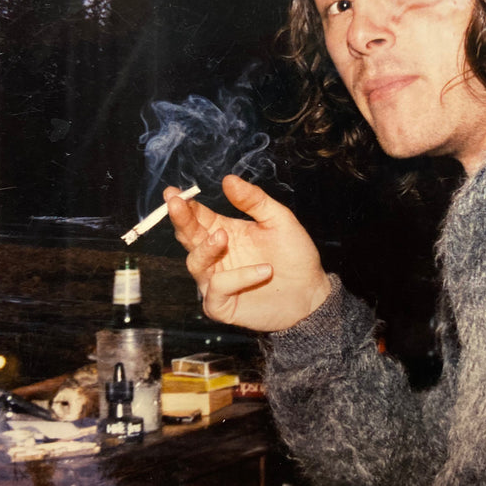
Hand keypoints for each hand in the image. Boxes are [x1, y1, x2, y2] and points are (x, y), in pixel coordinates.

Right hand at [166, 175, 330, 331]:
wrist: (311, 293)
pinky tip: (264, 271)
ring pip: (196, 262)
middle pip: (188, 237)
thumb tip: (228, 179)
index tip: (173, 192)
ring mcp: (216, 282)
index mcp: (224, 232)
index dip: (184, 205)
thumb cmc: (294, 256)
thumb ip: (254, 200)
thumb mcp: (279, 220)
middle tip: (176, 204)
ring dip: (206, 248)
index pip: (197, 216)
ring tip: (223, 237)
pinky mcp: (222, 306)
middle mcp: (215, 256)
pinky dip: (238, 278)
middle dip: (180, 220)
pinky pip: (218, 289)